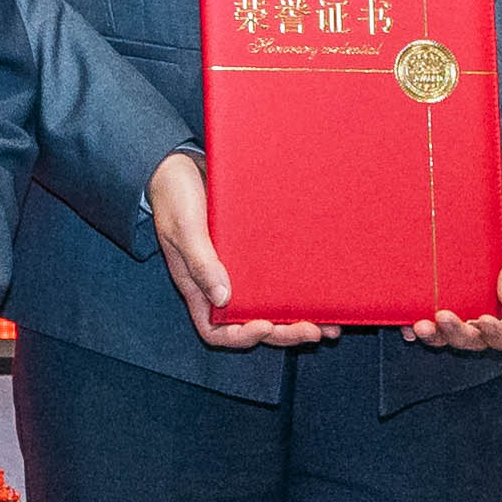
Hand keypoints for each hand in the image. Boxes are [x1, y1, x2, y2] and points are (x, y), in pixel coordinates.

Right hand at [146, 149, 329, 348]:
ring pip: (267, 307)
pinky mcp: (253, 253)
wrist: (180, 165)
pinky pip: (276, 279)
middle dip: (283, 332)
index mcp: (197, 286)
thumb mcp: (183, 228)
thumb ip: (200, 262)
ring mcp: (237, 270)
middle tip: (314, 331)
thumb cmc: (173, 197)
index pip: (215, 330)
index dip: (241, 336)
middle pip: (251, 324)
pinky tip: (320, 290)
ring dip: (297, 319)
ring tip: (328, 324)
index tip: (264, 325)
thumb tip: (223, 298)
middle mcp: (218, 284)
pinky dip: (297, 289)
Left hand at [410, 193, 501, 357]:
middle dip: (459, 335)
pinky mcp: (432, 291)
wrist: (475, 190)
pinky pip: (422, 317)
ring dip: (434, 336)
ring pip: (447, 336)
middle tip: (444, 317)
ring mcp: (457, 301)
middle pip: (476, 340)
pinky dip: (412, 324)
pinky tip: (405, 320)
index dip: (499, 337)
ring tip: (420, 324)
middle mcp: (484, 306)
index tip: (484, 320)